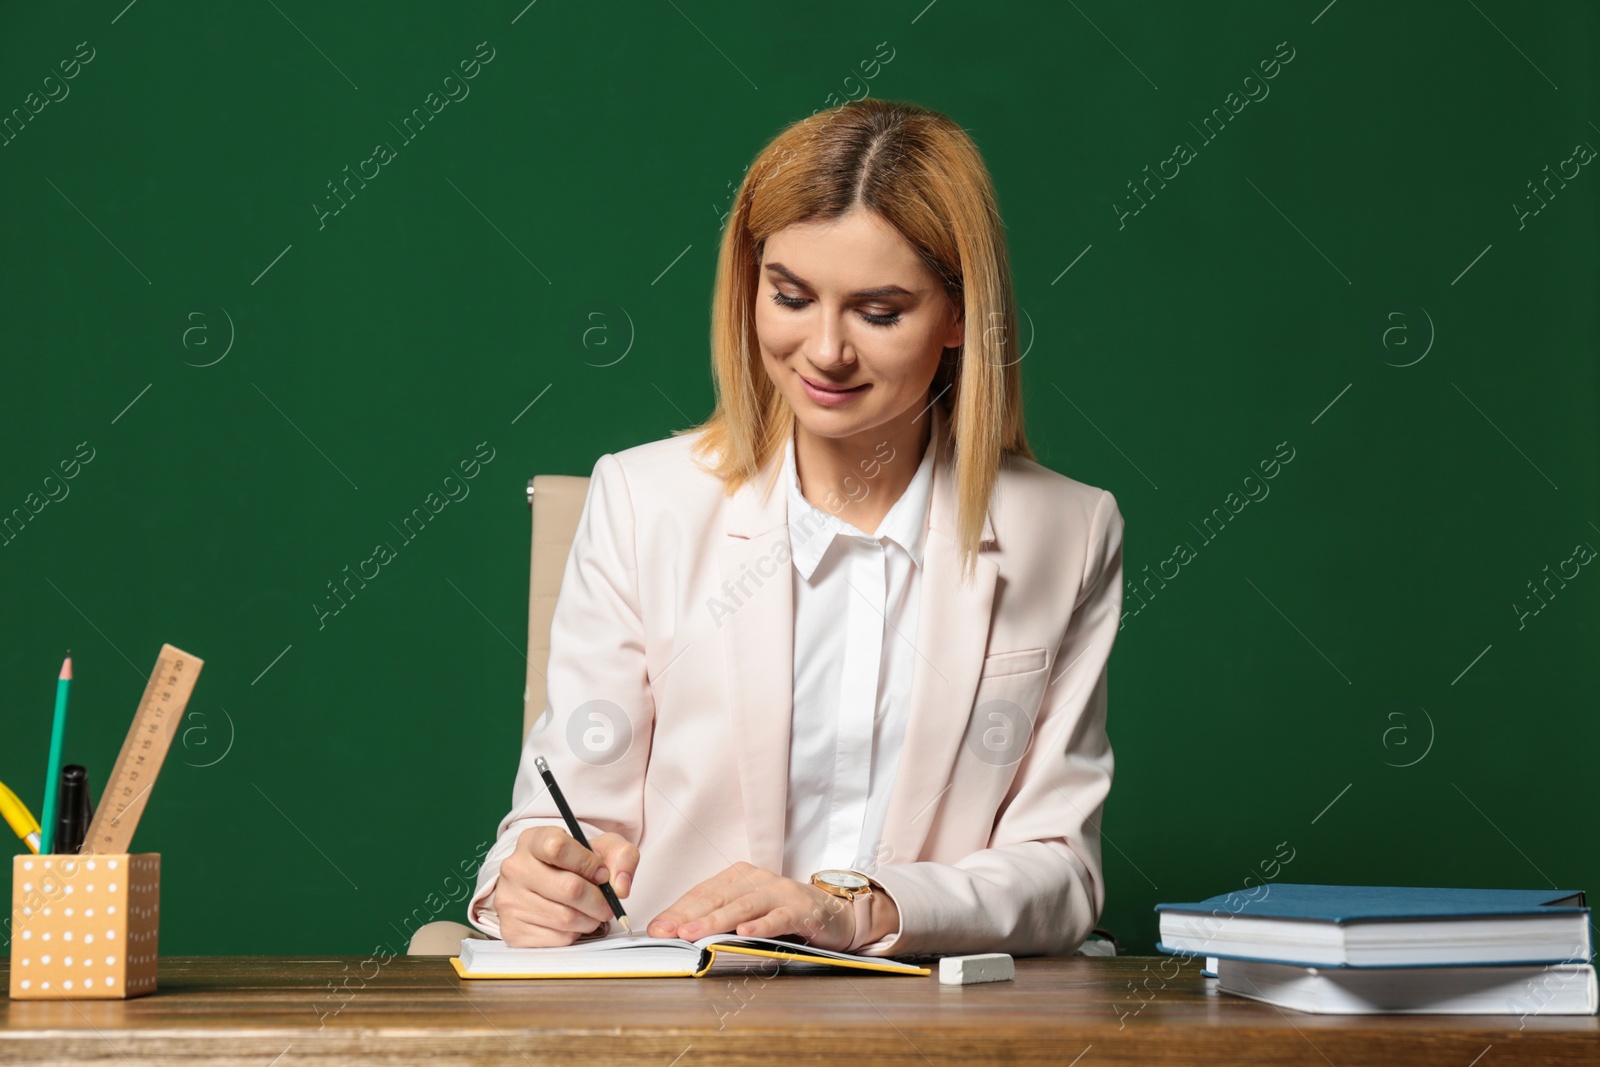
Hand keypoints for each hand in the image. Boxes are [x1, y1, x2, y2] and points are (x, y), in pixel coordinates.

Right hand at [493, 826, 638, 947]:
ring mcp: (510, 900)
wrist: (540, 885)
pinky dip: (574, 934)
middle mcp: (516, 868)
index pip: (558, 848)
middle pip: (569, 889)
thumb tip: (620, 887)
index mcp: (533, 840)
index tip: (601, 873)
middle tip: (607, 904)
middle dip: (598, 900)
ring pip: (565, 918)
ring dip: (589, 920)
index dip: (588, 863)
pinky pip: (557, 938)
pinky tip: (572, 923)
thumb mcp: (600, 847)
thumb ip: (621, 856)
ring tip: (591, 912)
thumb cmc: (573, 864)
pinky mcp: (512, 930)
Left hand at [646, 861, 862, 951]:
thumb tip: (676, 933)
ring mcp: (779, 892)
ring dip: (716, 921)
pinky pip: (777, 918)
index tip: (657, 928)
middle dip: (688, 916)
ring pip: (743, 906)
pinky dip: (760, 926)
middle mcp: (756, 879)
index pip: (702, 893)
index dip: (678, 911)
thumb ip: (717, 919)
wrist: (831, 913)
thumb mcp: (746, 913)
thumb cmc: (781, 913)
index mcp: (738, 877)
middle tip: (666, 932)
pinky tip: (745, 934)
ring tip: (694, 934)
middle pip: (717, 897)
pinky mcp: (800, 909)